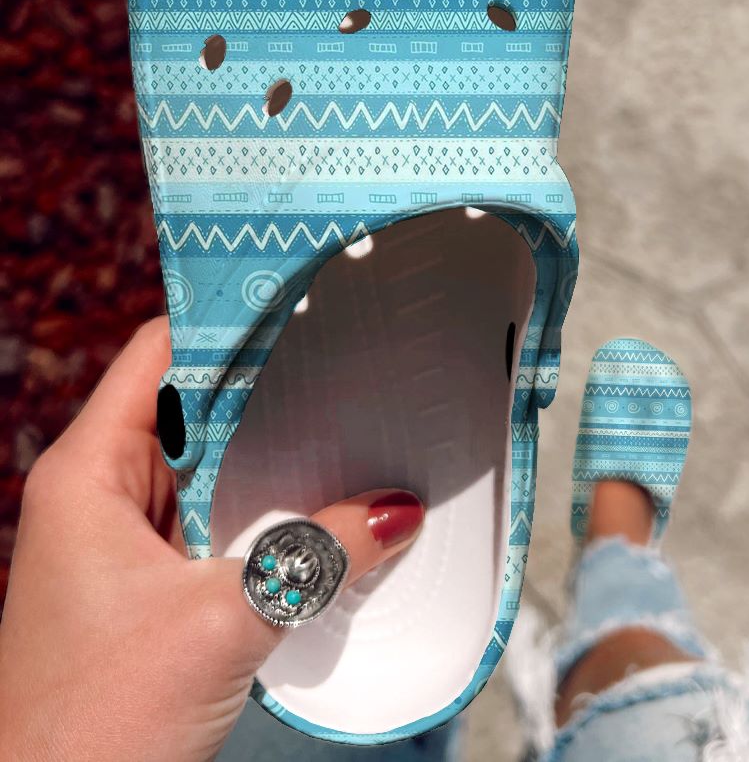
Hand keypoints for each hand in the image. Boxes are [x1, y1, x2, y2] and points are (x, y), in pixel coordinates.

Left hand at [0, 318, 424, 761]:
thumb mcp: (224, 623)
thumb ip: (319, 556)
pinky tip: (317, 503)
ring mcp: (120, 541)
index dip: (225, 316)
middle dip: (266, 384)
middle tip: (346, 351)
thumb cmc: (98, 723)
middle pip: (190, 405)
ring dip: (268, 453)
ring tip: (347, 416)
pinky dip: (260, 508)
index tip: (299, 293)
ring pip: (205, 466)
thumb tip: (399, 510)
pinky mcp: (145, 586)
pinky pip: (210, 520)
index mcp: (86, 472)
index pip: (159, 353)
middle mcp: (97, 492)